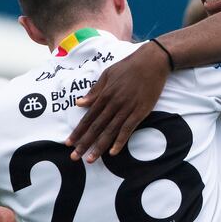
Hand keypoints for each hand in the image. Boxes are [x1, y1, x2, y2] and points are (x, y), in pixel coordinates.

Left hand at [66, 41, 169, 161]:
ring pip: (109, 131)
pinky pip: (128, 129)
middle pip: (96, 127)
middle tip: (74, 157)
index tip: (69, 143)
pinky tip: (113, 152)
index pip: (88, 117)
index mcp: (104, 95)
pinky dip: (120, 141)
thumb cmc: (129, 67)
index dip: (78, 131)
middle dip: (84, 143)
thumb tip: (79, 103)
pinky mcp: (140, 112)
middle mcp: (113, 104)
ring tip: (90, 159)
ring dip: (99, 146)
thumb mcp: (108, 75)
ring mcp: (127, 108)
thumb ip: (94, 91)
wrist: (152, 61)